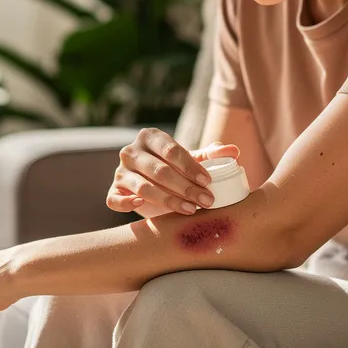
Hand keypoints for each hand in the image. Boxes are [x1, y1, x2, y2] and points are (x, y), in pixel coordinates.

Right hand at [106, 128, 238, 215]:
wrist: (152, 183)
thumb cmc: (174, 168)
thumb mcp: (192, 160)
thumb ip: (211, 155)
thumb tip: (234, 151)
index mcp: (150, 137)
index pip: (171, 150)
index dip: (191, 167)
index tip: (208, 181)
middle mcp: (131, 151)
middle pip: (159, 170)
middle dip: (185, 187)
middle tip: (207, 200)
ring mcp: (120, 171)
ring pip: (142, 187)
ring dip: (168, 200)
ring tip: (190, 209)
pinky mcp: (113, 190)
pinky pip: (115, 199)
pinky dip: (126, 203)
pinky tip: (141, 206)